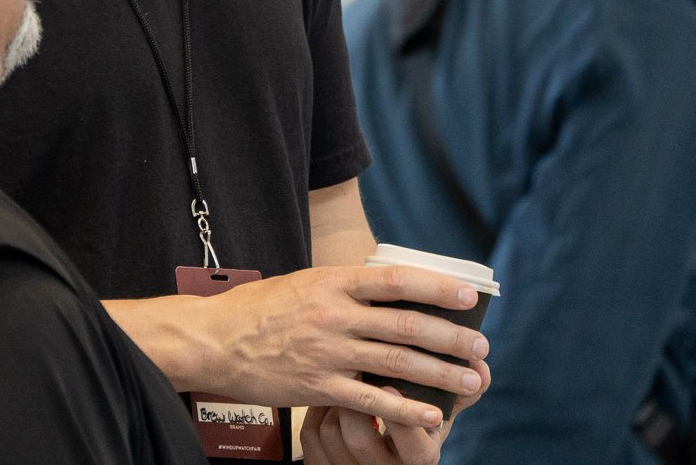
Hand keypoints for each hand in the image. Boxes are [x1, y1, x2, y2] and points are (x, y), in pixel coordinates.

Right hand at [194, 264, 489, 430]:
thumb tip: (391, 288)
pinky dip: (406, 409)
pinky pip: (371, 400)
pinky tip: (432, 414)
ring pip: (397, 364)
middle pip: (407, 325)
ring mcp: (327, 352)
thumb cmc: (260, 308)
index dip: (436, 287)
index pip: (395, 280)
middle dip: (451, 338)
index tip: (468, 296)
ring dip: (441, 374)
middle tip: (481, 346)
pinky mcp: (318, 387)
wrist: (214, 339)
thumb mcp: (304, 282)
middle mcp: (334, 314)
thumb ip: (344, 287)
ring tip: (471, 381)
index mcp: (332, 282)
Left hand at [302, 356, 488, 464]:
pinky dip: (317, 406)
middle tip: (357, 361)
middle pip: (361, 440)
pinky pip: (312, 433)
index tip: (391, 387)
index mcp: (419, 458)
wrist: (377, 455)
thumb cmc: (415, 423)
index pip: (416, 452)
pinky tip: (325, 386)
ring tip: (340, 367)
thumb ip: (460, 391)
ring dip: (334, 396)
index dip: (404, 424)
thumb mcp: (440, 413)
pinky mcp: (322, 463)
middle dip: (358, 399)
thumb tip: (481, 368)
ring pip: (332, 431)